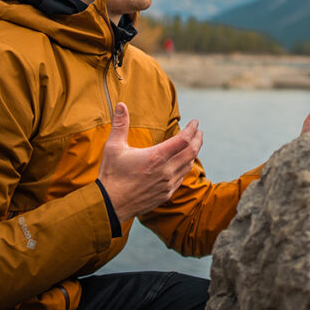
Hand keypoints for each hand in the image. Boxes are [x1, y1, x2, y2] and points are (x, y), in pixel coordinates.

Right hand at [97, 102, 202, 223]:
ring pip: (188, 166)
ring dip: (193, 154)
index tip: (195, 122)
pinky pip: (181, 179)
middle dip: (198, 140)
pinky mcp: (166, 194)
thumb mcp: (113, 147)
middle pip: (191, 152)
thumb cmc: (111, 175)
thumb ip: (120, 124)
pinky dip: (185, 168)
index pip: (183, 140)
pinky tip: (182, 165)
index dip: (192, 129)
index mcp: (156, 157)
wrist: (110, 205)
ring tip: (193, 145)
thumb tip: (121, 105)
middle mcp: (166, 170)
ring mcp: (167, 184)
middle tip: (199, 132)